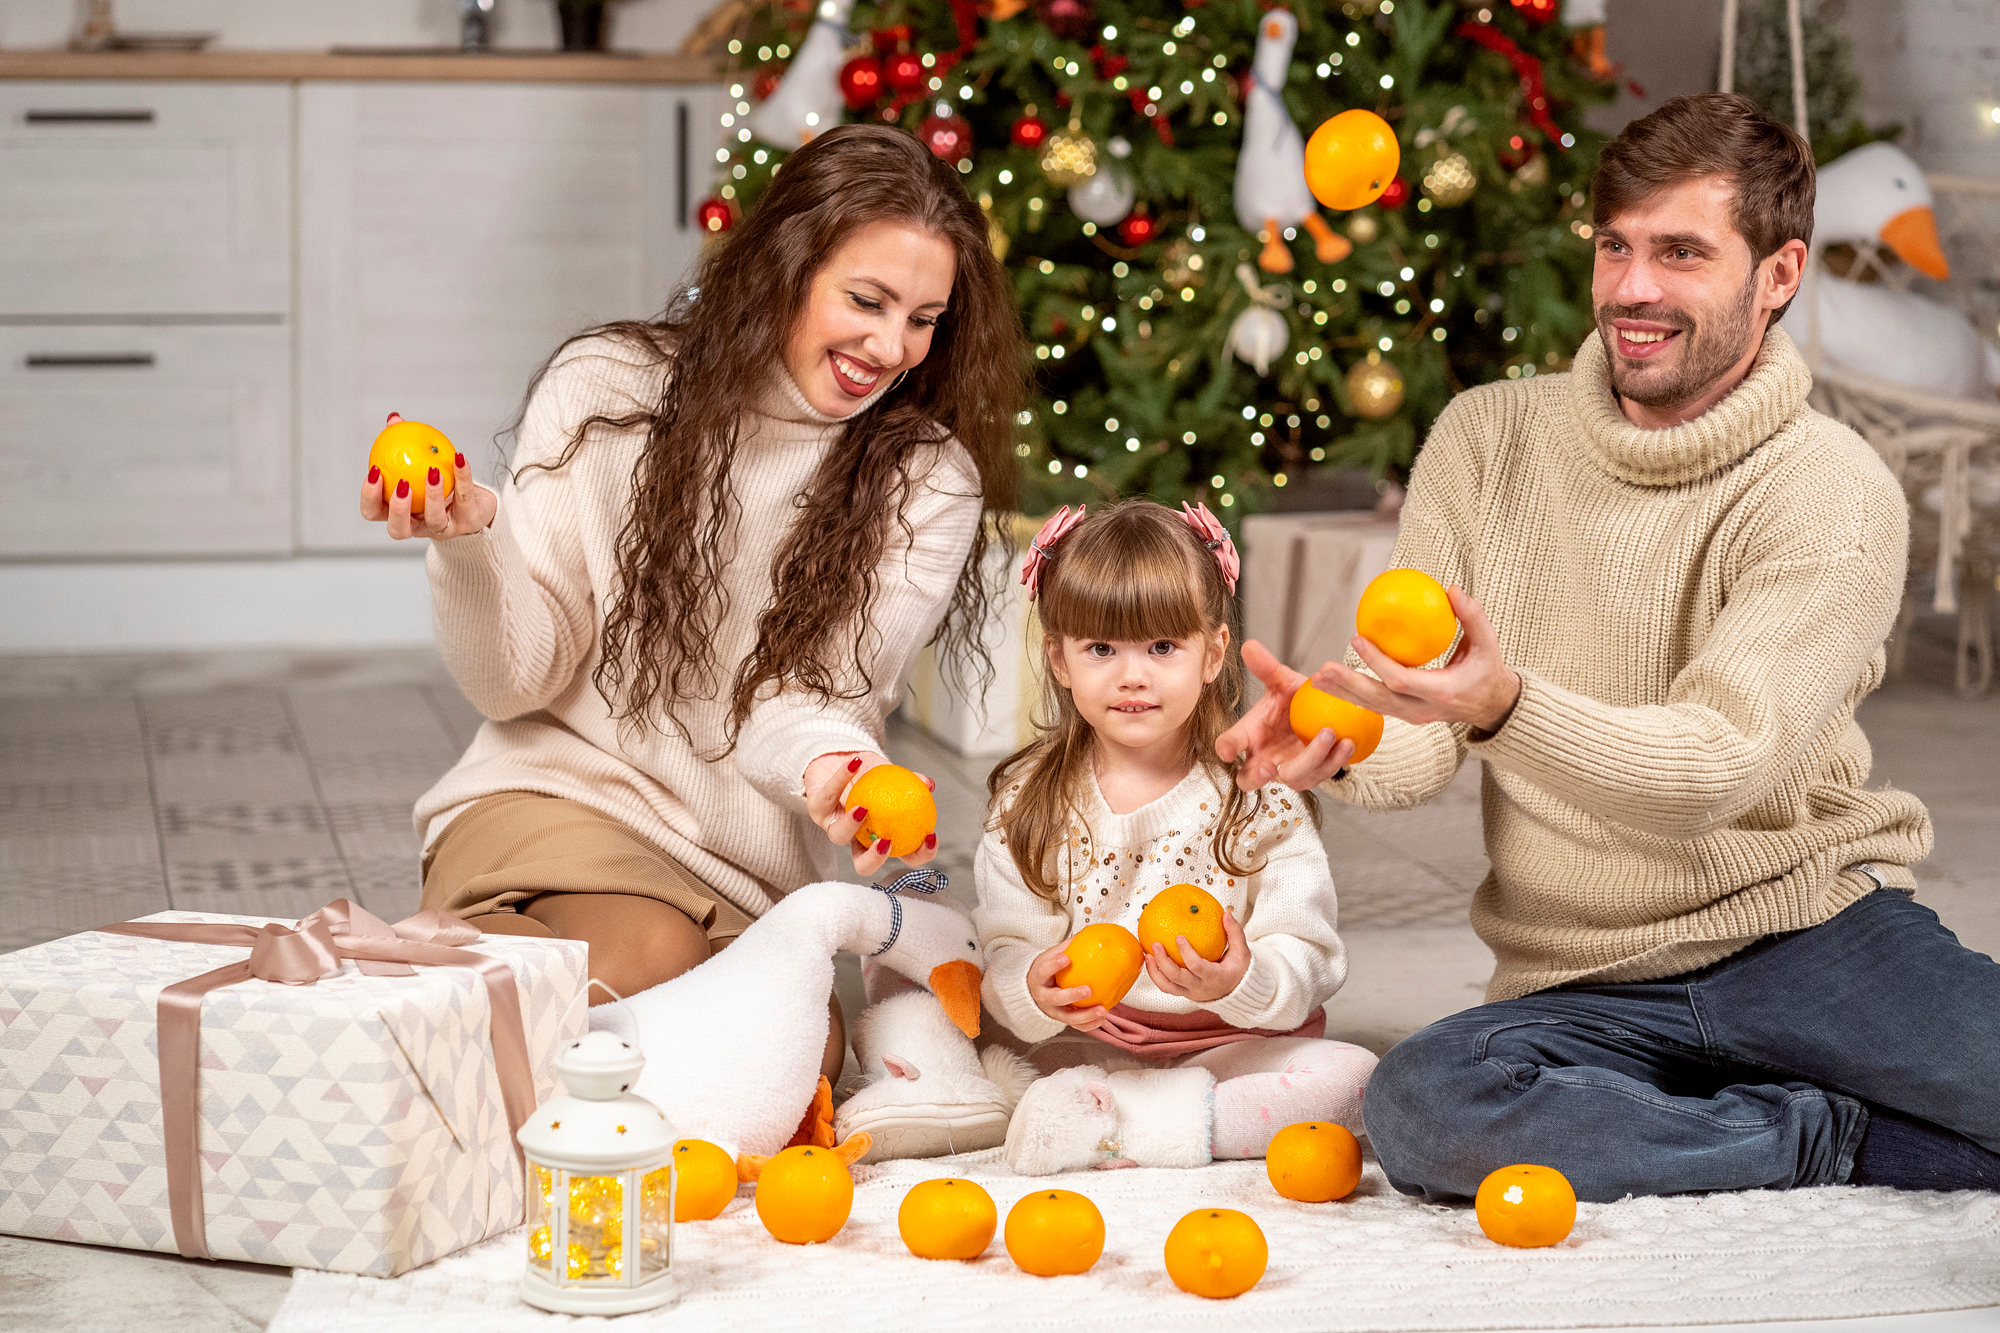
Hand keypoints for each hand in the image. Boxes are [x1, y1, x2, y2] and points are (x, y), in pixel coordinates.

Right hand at [360, 450, 496, 540]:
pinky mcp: (469, 523)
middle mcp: (419, 527)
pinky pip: (464, 498)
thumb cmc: (441, 483)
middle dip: (397, 509)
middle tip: (402, 484)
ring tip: (433, 472)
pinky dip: (462, 476)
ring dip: (432, 496)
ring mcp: (444, 529)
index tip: (375, 471)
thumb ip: (404, 444)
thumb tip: (394, 419)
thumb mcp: (420, 463)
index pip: (374, 512)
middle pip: (398, 529)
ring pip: (434, 520)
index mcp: (400, 513)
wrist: (478, 502)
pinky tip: (459, 458)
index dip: (369, 497)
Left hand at [803, 751, 939, 877]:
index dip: (918, 855)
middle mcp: (856, 838)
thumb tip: (929, 784)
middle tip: (887, 842)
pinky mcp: (815, 808)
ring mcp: (833, 825)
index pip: (903, 855)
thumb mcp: (892, 776)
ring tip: (863, 808)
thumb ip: (910, 782)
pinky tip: (855, 763)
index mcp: (880, 835)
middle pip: (863, 865)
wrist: (837, 756)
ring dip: (851, 825)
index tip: (930, 837)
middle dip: (874, 860)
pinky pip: (828, 795)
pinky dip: (842, 778)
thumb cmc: (868, 773)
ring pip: (838, 836)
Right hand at [1027, 940, 1109, 1031]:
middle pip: (1056, 998)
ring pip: (1068, 1017)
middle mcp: (1044, 997)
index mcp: (1039, 978)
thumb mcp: (1050, 957)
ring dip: (1086, 1015)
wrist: (1033, 991)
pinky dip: (1089, 1024)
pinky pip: (1076, 1026)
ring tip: (1102, 1010)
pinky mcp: (1062, 1019)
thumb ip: (1067, 947)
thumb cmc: (1046, 972)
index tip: (1065, 958)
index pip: (1043, 971)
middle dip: (1072, 995)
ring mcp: (1053, 1011)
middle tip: (1088, 989)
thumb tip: (1089, 933)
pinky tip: (1102, 1018)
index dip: (1053, 965)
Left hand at [1144, 908, 1249, 1002]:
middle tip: (1155, 944)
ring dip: (1155, 971)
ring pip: (1167, 986)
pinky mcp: (1183, 993)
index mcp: (1214, 977)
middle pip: (1177, 977)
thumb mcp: (1242, 952)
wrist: (1236, 992)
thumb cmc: (1238, 970)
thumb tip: (1226, 914)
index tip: (1178, 936)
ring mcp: (1190, 992)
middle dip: (1164, 962)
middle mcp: (1200, 987)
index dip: (1186, 952)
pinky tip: (1150, 960)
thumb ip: (1235, 933)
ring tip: (1147, 954)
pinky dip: (1156, 975)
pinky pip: (1166, 987)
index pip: (1197, 966)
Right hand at [1214, 640, 1356, 791]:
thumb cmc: (1292, 700)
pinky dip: (1335, 760)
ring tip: (1328, 734)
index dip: (1225, 748)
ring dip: (1311, 759)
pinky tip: (1347, 743)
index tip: (1227, 750)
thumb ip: (1266, 667)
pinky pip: (1322, 775)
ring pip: (1293, 777)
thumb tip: (1249, 645)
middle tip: (1270, 766)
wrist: (1319, 712)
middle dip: (1258, 775)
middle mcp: (1263, 758)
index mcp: (1248, 736)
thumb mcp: (1281, 682)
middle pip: (1249, 778)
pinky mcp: (1313, 774)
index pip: (1229, 743)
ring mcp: (1287, 770)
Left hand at [1313, 585, 1519, 731]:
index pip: (1401, 680)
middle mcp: (1423, 711)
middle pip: (1378, 700)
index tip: (1357, 640)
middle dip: (1348, 685)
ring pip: (1372, 708)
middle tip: (1323, 669)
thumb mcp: (1488, 644)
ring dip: (1342, 693)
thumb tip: (1452, 589)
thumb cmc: (1488, 670)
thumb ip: (1473, 617)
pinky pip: (1375, 706)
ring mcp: (1412, 717)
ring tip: (1315, 678)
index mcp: (1441, 693)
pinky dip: (1351, 695)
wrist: (1492, 706)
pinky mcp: (1405, 716)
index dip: (1377, 663)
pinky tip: (1331, 684)